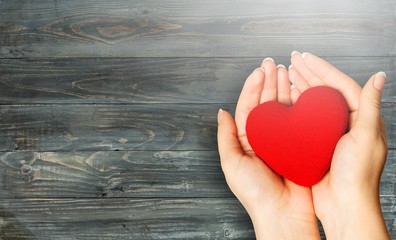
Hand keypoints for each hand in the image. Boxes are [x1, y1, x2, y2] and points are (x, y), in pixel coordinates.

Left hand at [217, 58, 319, 239]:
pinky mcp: (299, 145)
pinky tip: (299, 90)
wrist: (283, 214)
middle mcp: (264, 138)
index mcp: (246, 140)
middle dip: (268, 82)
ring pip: (282, 108)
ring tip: (285, 70)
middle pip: (266, 103)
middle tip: (273, 63)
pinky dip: (298, 104)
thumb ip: (226, 137)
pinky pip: (298, 120)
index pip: (249, 107)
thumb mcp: (232, 163)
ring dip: (282, 88)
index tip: (259, 71)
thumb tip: (221, 112)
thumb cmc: (256, 193)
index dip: (253, 88)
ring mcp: (282, 140)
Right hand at [290, 52, 389, 239]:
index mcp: (362, 117)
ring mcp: (330, 133)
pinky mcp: (316, 143)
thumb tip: (380, 76)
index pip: (340, 85)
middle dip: (309, 73)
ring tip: (288, 74)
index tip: (306, 57)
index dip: (322, 69)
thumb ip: (370, 104)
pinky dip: (297, 106)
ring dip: (302, 86)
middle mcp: (346, 122)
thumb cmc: (357, 174)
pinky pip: (305, 119)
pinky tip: (288, 99)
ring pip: (314, 103)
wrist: (343, 204)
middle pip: (326, 91)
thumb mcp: (366, 135)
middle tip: (293, 60)